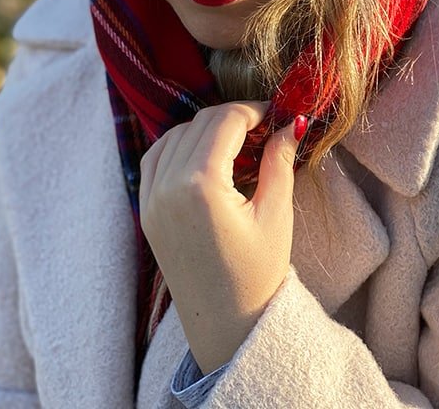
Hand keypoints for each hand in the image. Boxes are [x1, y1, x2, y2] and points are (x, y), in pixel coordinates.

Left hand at [139, 101, 303, 373]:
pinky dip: (178, 146)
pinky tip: (204, 155)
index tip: (276, 112)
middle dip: (233, 118)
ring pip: (174, 135)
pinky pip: (155, 158)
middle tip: (263, 127)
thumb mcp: (276, 214)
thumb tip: (293, 121)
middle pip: (199, 123)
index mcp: (200, 185)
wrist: (226, 328)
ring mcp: (150, 199)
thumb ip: (279, 160)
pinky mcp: (146, 211)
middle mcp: (167, 187)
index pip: (225, 121)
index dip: (253, 110)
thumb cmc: (258, 275)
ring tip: (237, 143)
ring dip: (204, 129)